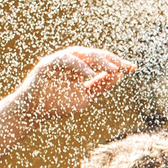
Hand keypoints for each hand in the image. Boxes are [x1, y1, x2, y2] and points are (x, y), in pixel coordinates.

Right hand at [21, 48, 135, 119]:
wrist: (34, 113)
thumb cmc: (58, 104)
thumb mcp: (86, 96)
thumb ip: (100, 85)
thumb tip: (119, 74)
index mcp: (81, 66)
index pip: (102, 61)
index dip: (118, 64)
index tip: (134, 68)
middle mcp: (71, 60)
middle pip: (94, 55)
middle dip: (112, 60)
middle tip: (126, 67)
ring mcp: (58, 60)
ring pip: (82, 54)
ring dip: (99, 61)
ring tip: (114, 69)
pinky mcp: (47, 64)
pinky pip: (66, 61)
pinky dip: (79, 66)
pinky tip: (90, 74)